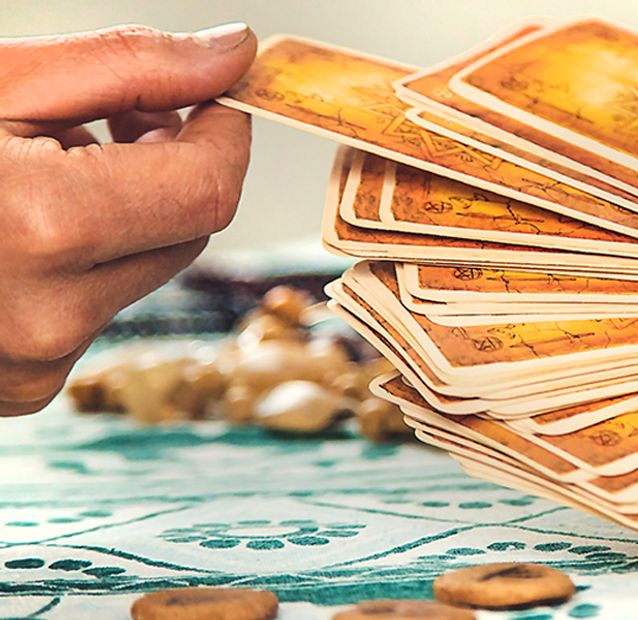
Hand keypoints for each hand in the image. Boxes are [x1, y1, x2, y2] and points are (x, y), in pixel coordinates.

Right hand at [0, 24, 256, 414]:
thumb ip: (126, 66)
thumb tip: (232, 54)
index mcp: (41, 227)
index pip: (211, 189)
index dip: (224, 134)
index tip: (207, 96)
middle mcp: (46, 315)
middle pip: (186, 233)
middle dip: (169, 168)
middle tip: (114, 116)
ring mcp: (30, 365)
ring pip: (143, 273)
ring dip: (122, 215)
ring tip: (37, 169)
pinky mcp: (20, 391)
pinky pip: (94, 313)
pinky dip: (80, 264)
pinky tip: (15, 231)